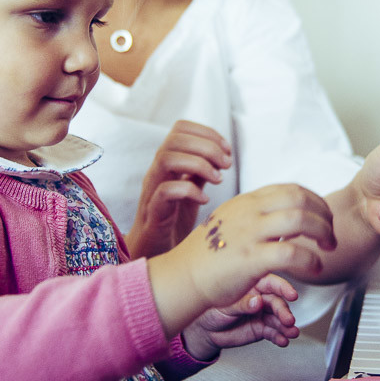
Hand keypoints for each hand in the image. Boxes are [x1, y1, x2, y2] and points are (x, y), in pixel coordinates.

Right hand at [125, 120, 231, 258]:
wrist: (156, 252)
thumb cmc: (174, 219)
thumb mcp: (193, 189)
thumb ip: (202, 170)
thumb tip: (222, 154)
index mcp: (168, 162)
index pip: (181, 128)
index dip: (207, 133)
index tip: (227, 149)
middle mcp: (157, 171)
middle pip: (175, 139)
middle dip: (207, 146)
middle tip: (226, 164)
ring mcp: (152, 190)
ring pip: (166, 158)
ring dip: (198, 164)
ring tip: (218, 179)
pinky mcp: (153, 212)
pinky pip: (164, 191)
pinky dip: (189, 191)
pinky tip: (204, 200)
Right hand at [148, 183, 336, 339]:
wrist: (183, 277)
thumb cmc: (209, 256)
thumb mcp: (232, 222)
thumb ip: (257, 215)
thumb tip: (285, 216)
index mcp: (246, 201)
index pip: (291, 189)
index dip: (315, 201)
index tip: (323, 217)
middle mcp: (249, 212)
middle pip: (300, 198)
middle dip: (324, 215)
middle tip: (329, 235)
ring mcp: (249, 234)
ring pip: (300, 220)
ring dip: (322, 233)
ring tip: (327, 249)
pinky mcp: (250, 259)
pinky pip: (291, 253)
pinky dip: (310, 260)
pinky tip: (314, 268)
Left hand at [181, 274, 299, 360]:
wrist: (205, 331)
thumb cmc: (211, 310)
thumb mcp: (225, 305)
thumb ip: (242, 304)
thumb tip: (258, 301)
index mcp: (252, 285)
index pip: (270, 283)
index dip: (283, 288)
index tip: (292, 295)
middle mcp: (260, 298)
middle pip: (277, 302)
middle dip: (284, 311)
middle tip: (288, 320)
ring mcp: (262, 314)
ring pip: (278, 319)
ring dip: (286, 326)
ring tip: (291, 333)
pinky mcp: (261, 329)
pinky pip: (273, 332)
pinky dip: (279, 337)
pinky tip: (283, 341)